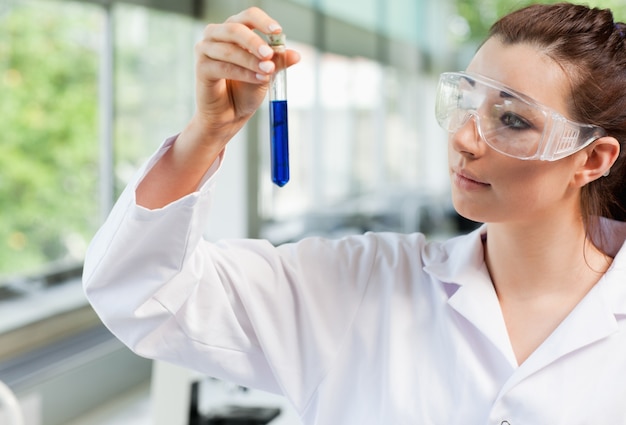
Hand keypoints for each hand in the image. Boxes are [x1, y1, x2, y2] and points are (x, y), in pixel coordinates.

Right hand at [190, 7, 299, 147]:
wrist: (230, 115)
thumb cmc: (245, 90)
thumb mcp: (266, 74)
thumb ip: (277, 62)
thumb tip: (295, 55)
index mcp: (234, 30)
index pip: (248, 16)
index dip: (262, 21)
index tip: (277, 32)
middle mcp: (217, 35)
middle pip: (235, 28)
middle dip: (255, 42)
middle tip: (269, 55)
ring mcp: (206, 50)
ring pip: (230, 49)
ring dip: (251, 61)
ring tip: (268, 71)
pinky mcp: (201, 68)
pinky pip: (224, 67)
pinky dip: (243, 73)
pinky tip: (258, 79)